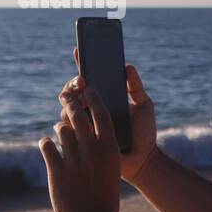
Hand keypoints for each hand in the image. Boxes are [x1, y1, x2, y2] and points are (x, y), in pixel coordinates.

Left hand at [39, 84, 121, 211]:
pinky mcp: (57, 171)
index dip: (93, 98)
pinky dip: (46, 144)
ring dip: (59, 128)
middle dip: (70, 102)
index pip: (101, 114)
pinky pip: (47, 147)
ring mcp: (74, 160)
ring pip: (61, 130)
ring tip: (60, 129)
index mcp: (110, 149)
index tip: (88, 89)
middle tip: (65, 95)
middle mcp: (92, 150)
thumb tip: (91, 134)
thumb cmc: (105, 199)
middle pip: (78, 116)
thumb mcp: (111, 170)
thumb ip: (102, 151)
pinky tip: (46, 145)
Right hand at [66, 50, 158, 183]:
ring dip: (70, 99)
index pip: (89, 80)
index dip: (81, 64)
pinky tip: (74, 113)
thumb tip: (127, 65)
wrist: (144, 160)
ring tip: (79, 95)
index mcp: (104, 100)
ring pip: (66, 108)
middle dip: (74, 82)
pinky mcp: (81, 142)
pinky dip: (69, 119)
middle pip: (73, 91)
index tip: (79, 51)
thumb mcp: (144, 106)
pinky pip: (67, 128)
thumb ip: (136, 86)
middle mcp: (91, 111)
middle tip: (82, 81)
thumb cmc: (145, 133)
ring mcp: (84, 126)